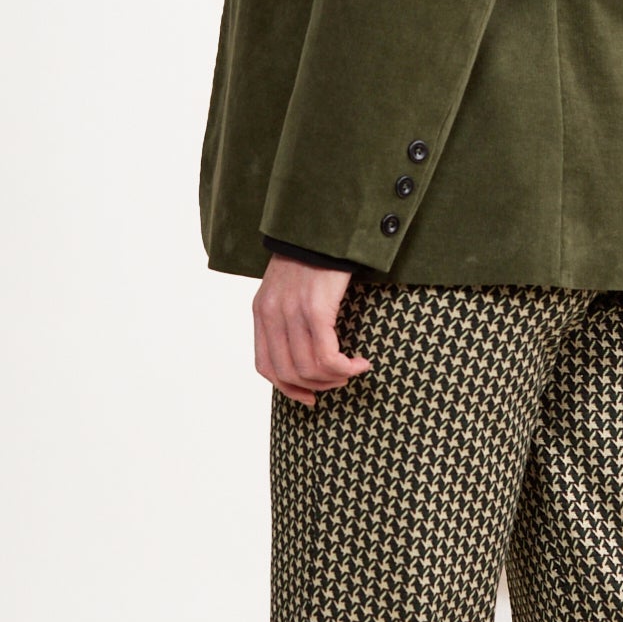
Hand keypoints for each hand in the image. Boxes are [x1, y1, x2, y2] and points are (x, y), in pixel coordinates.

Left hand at [252, 257, 372, 406]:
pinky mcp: (315, 308)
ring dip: (335, 377)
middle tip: (341, 381)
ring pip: (308, 368)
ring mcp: (291, 311)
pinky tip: (360, 362)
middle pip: (287, 373)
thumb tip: (307, 349)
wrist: (327, 224)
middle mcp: (271, 314)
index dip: (288, 388)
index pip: (265, 366)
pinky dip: (344, 367)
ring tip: (354, 369)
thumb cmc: (317, 254)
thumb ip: (291, 315)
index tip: (310, 397)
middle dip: (317, 386)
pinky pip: (326, 355)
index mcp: (262, 310)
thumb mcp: (292, 286)